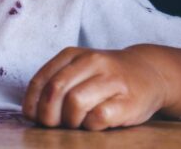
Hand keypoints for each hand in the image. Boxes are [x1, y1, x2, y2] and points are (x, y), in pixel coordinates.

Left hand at [22, 47, 166, 129]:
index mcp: (73, 54)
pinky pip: (99, 116)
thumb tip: (31, 111)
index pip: (42, 79)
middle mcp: (93, 62)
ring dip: (70, 120)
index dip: (32, 102)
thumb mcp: (77, 70)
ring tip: (76, 122)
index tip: (32, 116)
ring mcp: (112, 80)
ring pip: (76, 101)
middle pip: (56, 90)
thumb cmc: (105, 78)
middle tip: (52, 124)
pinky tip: (95, 123)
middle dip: (47, 114)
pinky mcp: (128, 101)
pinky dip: (91, 125)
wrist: (150, 73)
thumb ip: (55, 83)